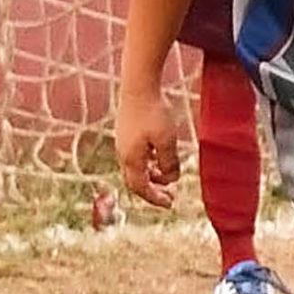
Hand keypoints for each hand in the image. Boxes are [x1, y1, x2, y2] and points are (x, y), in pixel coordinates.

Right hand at [115, 81, 178, 208]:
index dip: (155, 198)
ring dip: (150, 176)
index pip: (141, 187)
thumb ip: (169, 162)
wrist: (137, 89)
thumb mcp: (167, 140)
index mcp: (132, 159)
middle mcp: (124, 155)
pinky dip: (147, 164)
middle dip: (151, 191)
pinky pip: (135, 157)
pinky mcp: (125, 135)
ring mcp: (123, 144)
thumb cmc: (153, 113)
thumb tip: (170, 179)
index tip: (170, 204)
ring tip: (166, 176)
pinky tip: (158, 158)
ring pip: (135, 169)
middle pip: (135, 181)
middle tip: (167, 196)